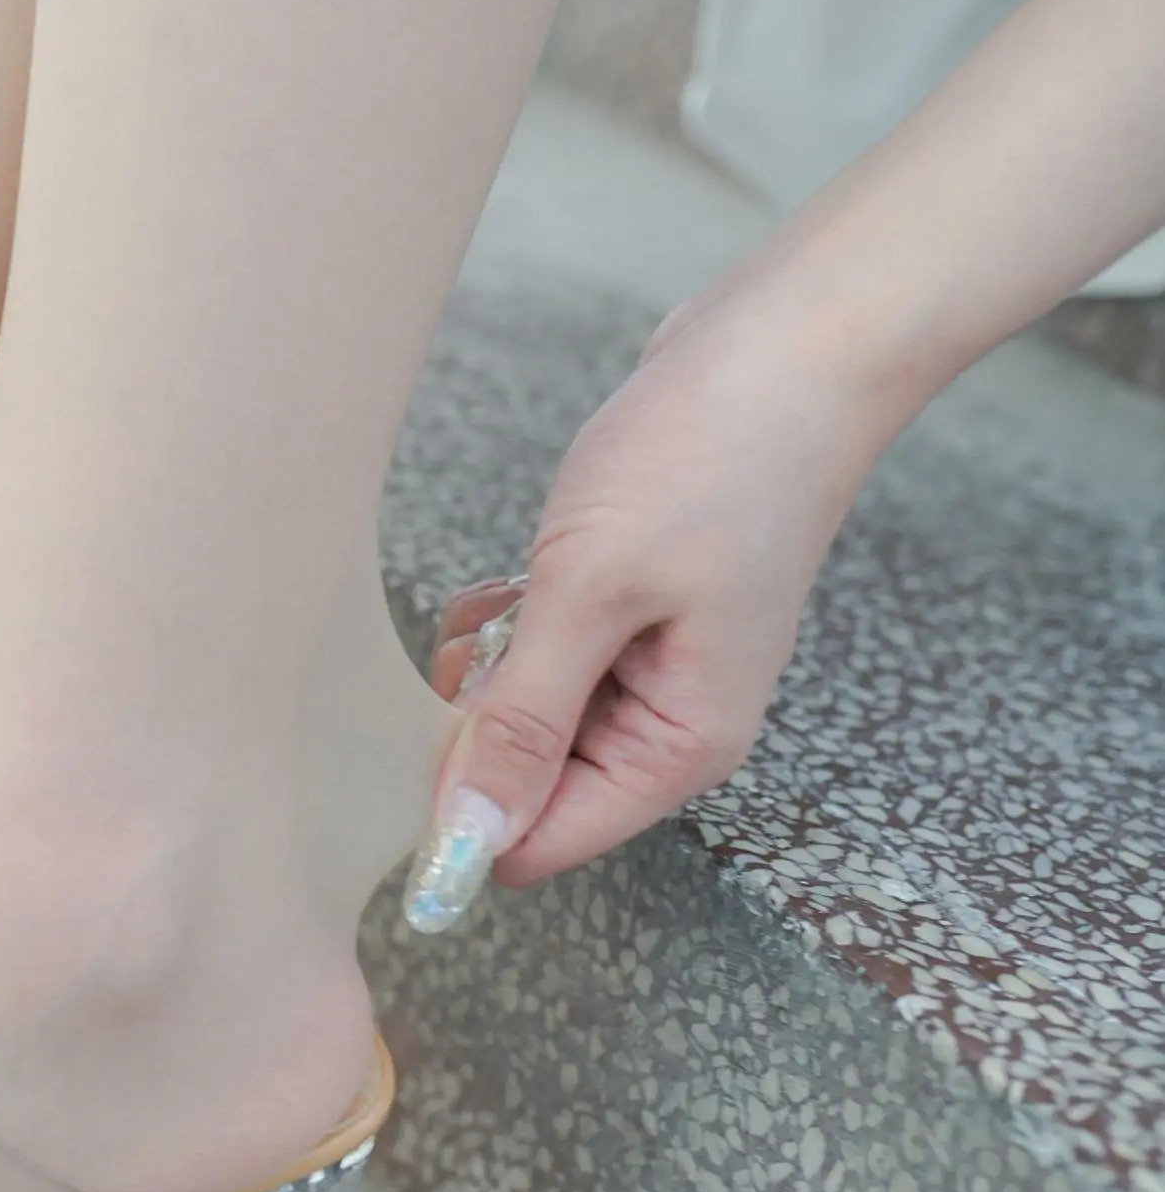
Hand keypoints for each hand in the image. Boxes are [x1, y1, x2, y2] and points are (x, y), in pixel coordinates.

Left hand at [403, 293, 913, 931]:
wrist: (784, 349)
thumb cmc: (710, 461)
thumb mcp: (592, 596)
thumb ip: (525, 722)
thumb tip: (472, 836)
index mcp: (677, 748)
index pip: (543, 842)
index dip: (465, 816)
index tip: (406, 758)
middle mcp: (667, 725)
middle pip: (524, 780)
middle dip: (478, 717)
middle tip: (496, 627)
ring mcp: (646, 670)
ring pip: (520, 714)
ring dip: (491, 660)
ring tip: (527, 584)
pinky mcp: (622, 618)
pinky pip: (534, 656)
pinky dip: (510, 619)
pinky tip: (530, 569)